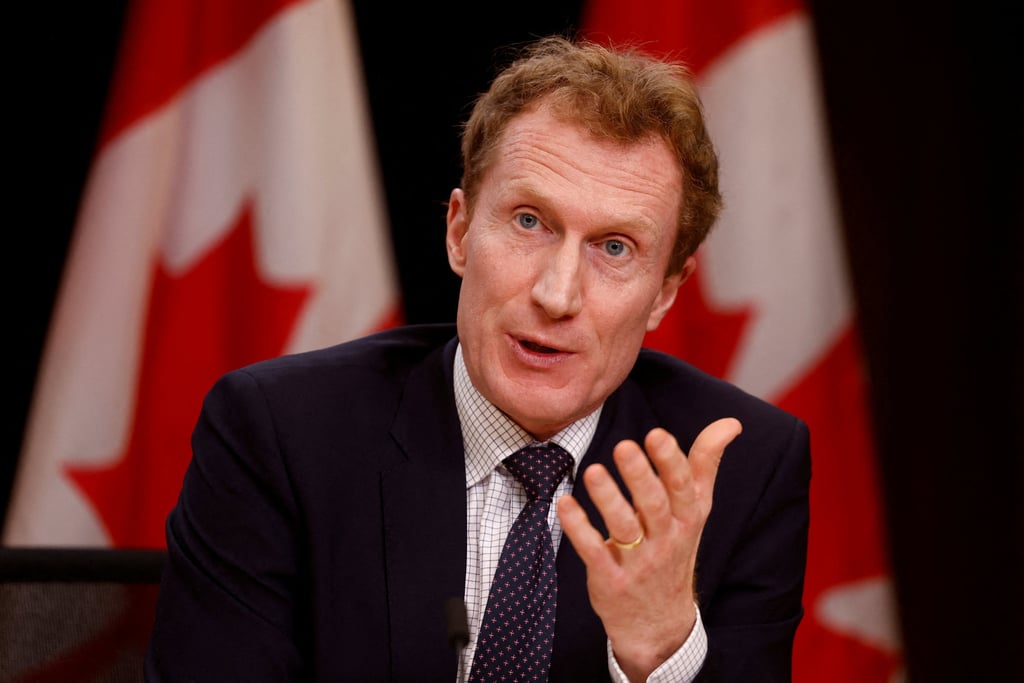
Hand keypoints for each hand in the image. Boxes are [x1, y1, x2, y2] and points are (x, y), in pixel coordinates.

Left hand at [557, 418, 741, 681]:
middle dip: (640, 476)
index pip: (682, 488)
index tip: (657, 435)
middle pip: (654, 505)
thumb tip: (731, 423)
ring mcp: (637, 562)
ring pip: (623, 528)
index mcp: (687, 519)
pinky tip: (565, 503)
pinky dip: (578, 528)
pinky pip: (592, 551)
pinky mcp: (609, 579)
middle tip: (624, 447)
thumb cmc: (676, 549)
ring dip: (608, 499)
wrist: (661, 624)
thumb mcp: (697, 510)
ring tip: (593, 471)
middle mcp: (665, 539)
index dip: (671, 462)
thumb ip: (705, 463)